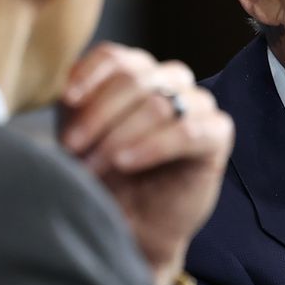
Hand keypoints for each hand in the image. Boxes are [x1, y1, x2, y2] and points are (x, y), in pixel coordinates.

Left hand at [59, 43, 233, 284]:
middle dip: (99, 115)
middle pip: (134, 79)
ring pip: (158, 103)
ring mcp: (198, 105)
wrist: (134, 226)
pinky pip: (188, 130)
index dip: (89, 75)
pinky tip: (126, 163)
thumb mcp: (80, 137)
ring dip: (120, 135)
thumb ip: (75, 107)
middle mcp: (170, 81)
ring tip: (96, 165)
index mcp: (137, 74)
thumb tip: (68, 88)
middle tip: (73, 149)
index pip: (115, 57)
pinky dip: (153, 146)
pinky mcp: (217, 134)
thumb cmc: (107, 177)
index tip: (68, 101)